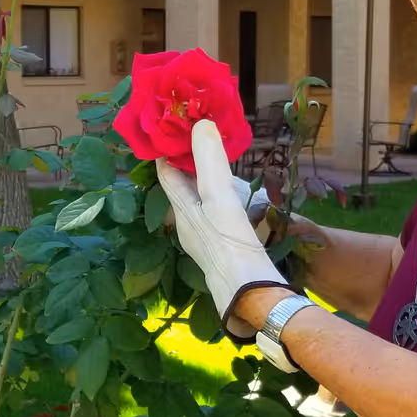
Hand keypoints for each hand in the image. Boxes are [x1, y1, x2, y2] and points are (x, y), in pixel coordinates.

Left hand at [159, 121, 286, 336]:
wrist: (250, 291)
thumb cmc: (229, 242)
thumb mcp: (218, 196)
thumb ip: (209, 161)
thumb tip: (201, 124)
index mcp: (181, 209)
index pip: (166, 173)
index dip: (168, 150)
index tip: (175, 128)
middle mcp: (188, 224)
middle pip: (183, 187)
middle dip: (189, 163)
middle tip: (202, 138)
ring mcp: (206, 238)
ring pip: (200, 201)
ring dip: (206, 181)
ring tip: (220, 161)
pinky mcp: (224, 248)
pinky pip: (217, 214)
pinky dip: (221, 199)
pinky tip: (236, 197)